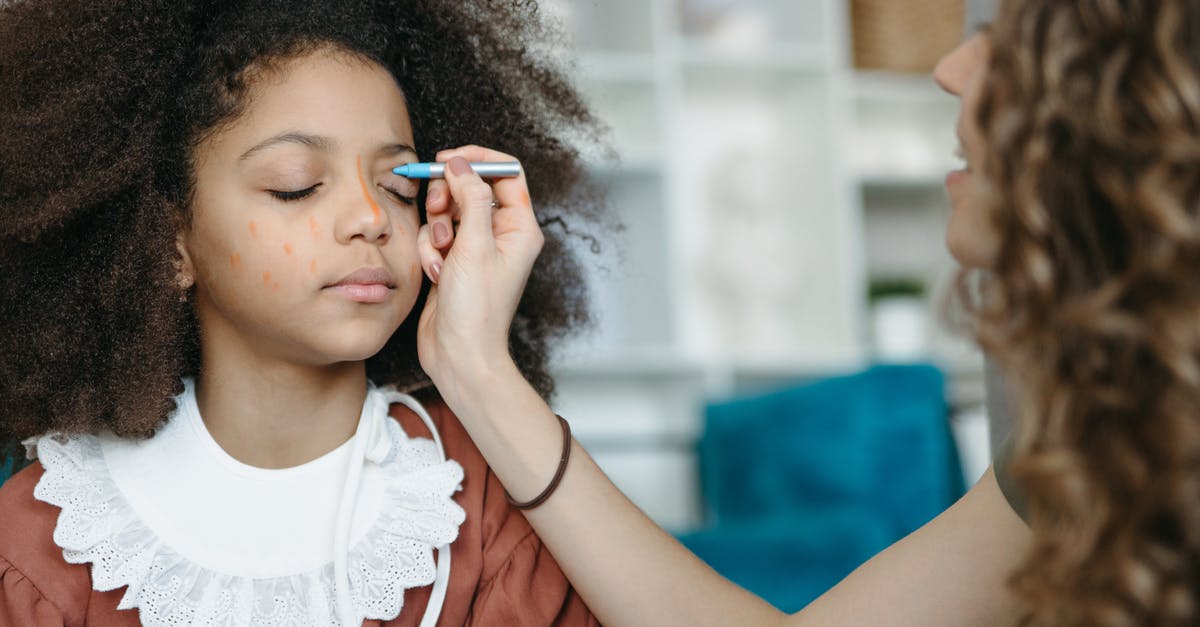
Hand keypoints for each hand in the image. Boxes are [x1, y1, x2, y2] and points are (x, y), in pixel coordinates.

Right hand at [415, 146, 542, 402]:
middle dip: (449, 197)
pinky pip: (435, 236)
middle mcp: (501, 234)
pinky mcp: (453, 261)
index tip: (447, 159)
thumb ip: (471, 198)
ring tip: (441, 254)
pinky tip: (434, 273)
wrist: (460, 355)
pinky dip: (429, 250)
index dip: (477, 160)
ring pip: (448, 212)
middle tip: (440, 210)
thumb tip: (461, 164)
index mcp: (520, 227)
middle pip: (471, 188)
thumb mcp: (475, 245)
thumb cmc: (476, 310)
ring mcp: (476, 248)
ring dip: (436, 228)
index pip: (507, 173)